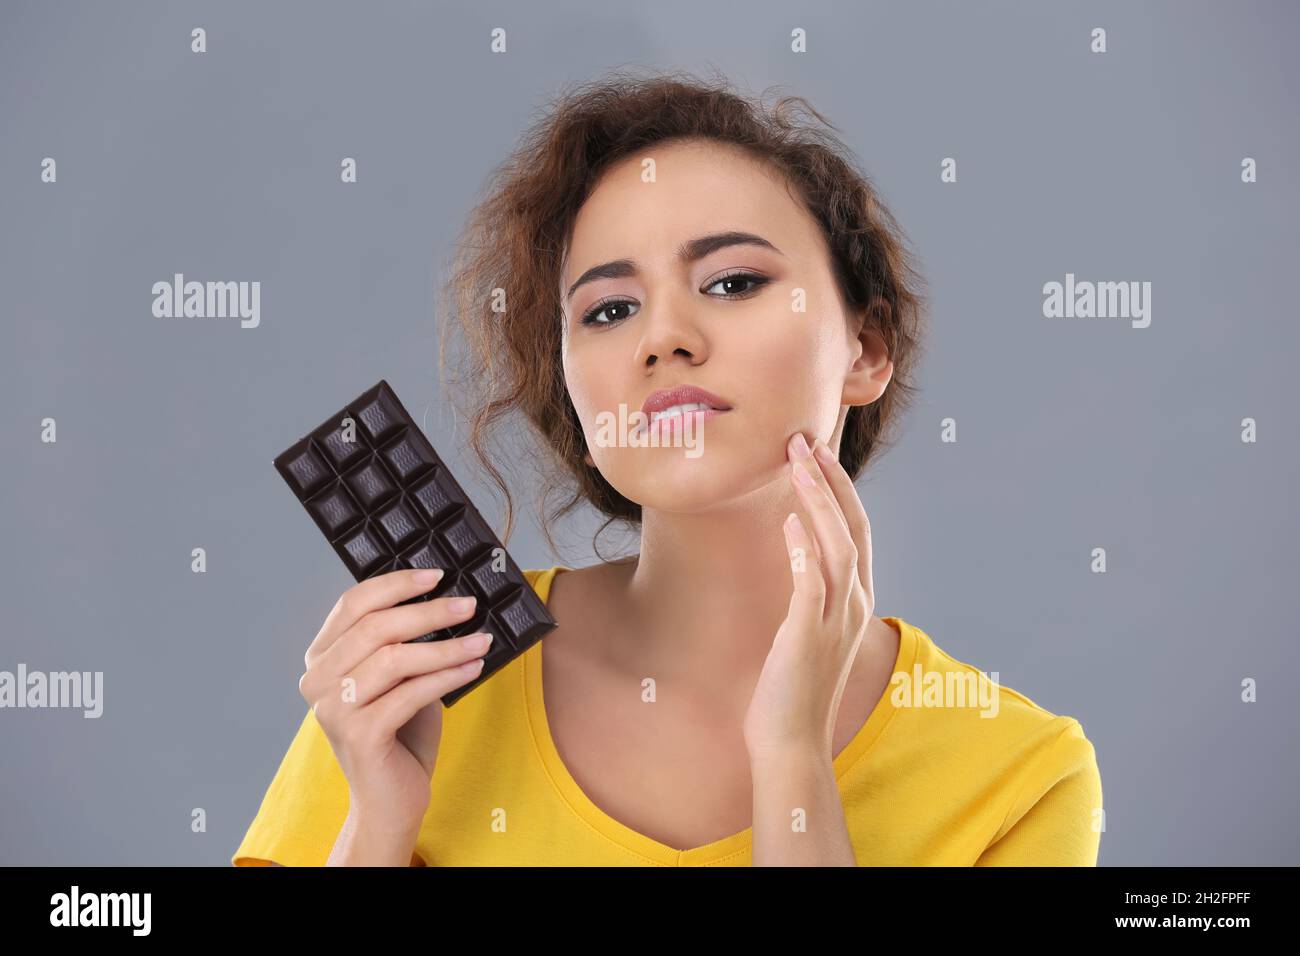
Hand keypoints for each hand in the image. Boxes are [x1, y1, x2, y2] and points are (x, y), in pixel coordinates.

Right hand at [299, 568, 491, 838]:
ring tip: (481, 640)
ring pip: (394, 659)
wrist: (391, 799)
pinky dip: (447, 676)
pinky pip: (410, 693)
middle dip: (428, 612)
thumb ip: (404, 641)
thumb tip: (447, 597)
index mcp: (321, 658)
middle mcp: (317, 681)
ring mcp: (333, 710)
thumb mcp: (398, 677)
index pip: (353, 603)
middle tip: (468, 604)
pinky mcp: (358, 735)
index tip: (438, 575)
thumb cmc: (399, 733)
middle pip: (375, 627)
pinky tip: (473, 667)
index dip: (396, 584)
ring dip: (446, 646)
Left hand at [742, 432, 875, 762]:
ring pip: (836, 545)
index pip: (854, 530)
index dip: (838, 488)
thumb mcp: (804, 625)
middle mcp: (854, 604)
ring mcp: (836, 620)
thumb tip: (793, 532)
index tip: (816, 453)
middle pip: (852, 527)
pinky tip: (789, 522)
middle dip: (830, 480)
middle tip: (805, 441)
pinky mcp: (810, 635)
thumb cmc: (790, 686)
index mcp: (854, 599)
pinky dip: (804, 548)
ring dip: (817, 500)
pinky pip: (811, 582)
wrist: (791, 740)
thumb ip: (807, 582)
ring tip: (797, 463)